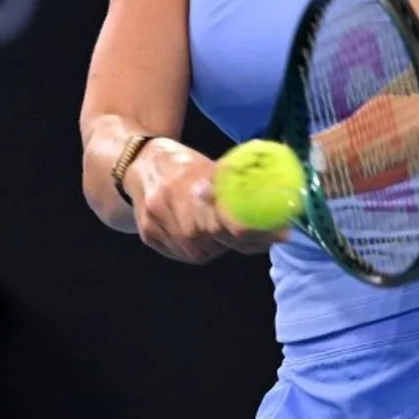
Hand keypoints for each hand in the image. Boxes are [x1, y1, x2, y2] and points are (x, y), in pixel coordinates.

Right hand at [125, 139, 287, 263]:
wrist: (136, 163)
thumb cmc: (182, 163)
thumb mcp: (209, 166)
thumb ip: (234, 183)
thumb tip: (277, 191)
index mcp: (187, 187)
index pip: (228, 222)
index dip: (257, 230)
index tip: (282, 232)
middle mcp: (170, 210)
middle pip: (218, 241)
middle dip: (249, 240)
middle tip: (276, 235)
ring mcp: (157, 226)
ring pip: (204, 253)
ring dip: (224, 245)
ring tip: (232, 228)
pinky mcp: (149, 237)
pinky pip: (186, 255)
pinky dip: (204, 248)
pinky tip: (208, 234)